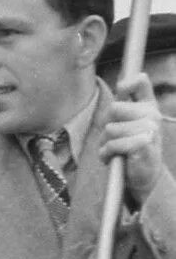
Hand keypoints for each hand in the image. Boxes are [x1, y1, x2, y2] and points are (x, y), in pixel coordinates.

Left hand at [101, 74, 169, 201]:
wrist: (143, 177)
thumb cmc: (130, 149)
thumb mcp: (127, 124)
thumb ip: (126, 104)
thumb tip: (123, 82)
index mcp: (148, 107)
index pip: (140, 83)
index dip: (128, 82)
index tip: (121, 88)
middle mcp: (152, 115)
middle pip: (114, 108)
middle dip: (107, 125)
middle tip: (114, 139)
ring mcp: (151, 130)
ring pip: (111, 128)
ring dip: (106, 143)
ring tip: (115, 151)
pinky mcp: (144, 145)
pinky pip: (114, 144)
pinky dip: (107, 154)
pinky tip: (114, 159)